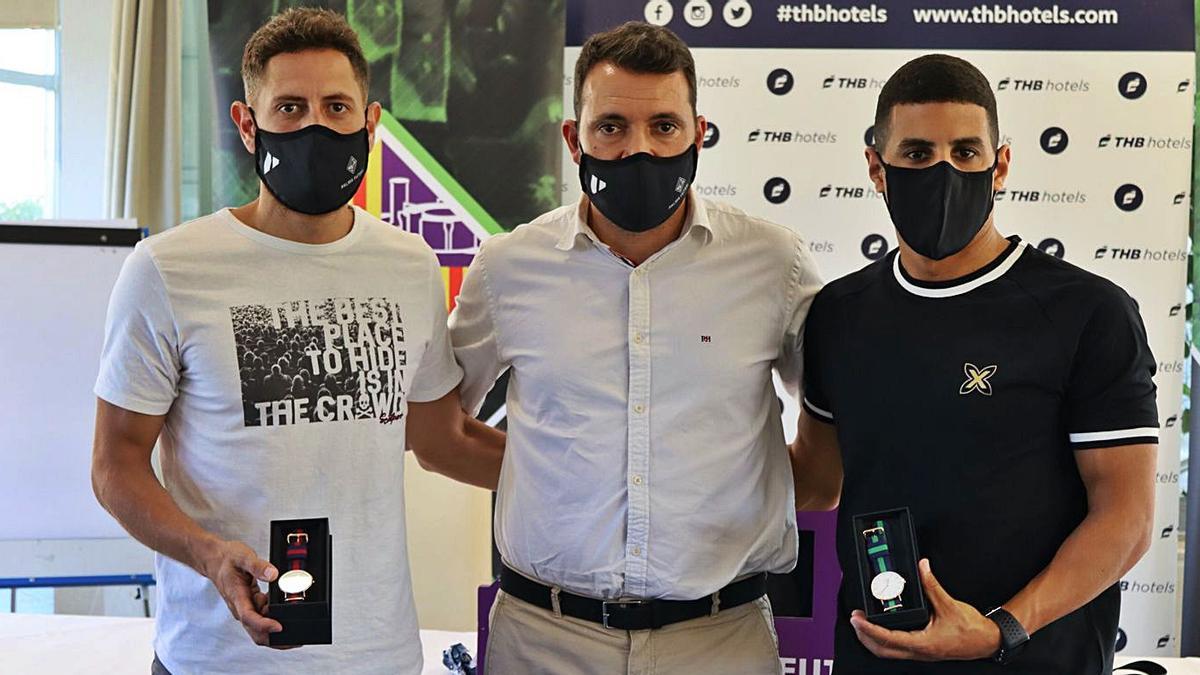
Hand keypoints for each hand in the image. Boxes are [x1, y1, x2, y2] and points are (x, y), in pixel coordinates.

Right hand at [201, 539, 291, 647]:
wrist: (217, 560)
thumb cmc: (228, 559)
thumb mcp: (243, 557)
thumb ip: (258, 566)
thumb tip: (273, 575)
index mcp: (237, 598)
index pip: (249, 618)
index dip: (264, 625)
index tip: (279, 627)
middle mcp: (240, 608)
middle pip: (256, 631)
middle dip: (274, 638)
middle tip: (295, 635)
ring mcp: (245, 609)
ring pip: (260, 627)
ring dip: (275, 625)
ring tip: (288, 609)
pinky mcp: (250, 607)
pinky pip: (263, 617)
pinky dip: (274, 615)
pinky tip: (281, 603)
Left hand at [850, 558, 1000, 661]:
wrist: (987, 642)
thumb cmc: (971, 630)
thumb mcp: (949, 604)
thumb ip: (932, 585)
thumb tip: (922, 566)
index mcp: (923, 643)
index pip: (887, 638)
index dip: (869, 628)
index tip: (856, 618)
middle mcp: (919, 652)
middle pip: (881, 650)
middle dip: (864, 636)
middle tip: (854, 619)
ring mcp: (920, 653)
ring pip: (888, 652)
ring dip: (872, 640)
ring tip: (862, 624)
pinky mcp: (922, 650)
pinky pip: (897, 650)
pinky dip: (884, 640)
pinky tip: (880, 629)